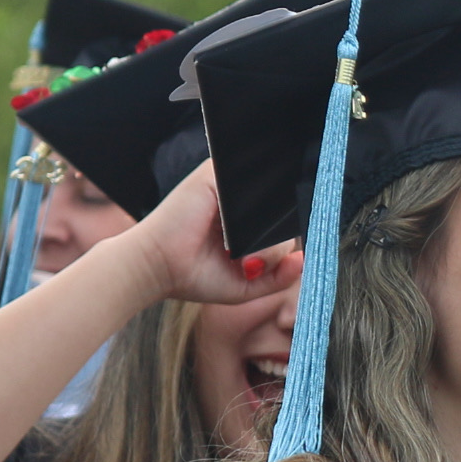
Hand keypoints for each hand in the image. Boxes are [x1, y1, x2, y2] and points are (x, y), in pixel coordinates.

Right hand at [122, 162, 296, 307]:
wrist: (156, 268)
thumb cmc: (192, 276)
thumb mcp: (245, 286)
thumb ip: (278, 276)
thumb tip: (304, 260)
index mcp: (243, 221)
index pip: (279, 223)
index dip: (281, 243)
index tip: (262, 265)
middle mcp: (237, 200)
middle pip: (279, 215)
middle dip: (272, 246)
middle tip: (245, 264)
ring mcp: (226, 184)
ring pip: (268, 205)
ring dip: (261, 236)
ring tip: (233, 253)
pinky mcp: (213, 175)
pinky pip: (250, 188)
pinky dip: (244, 218)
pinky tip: (228, 236)